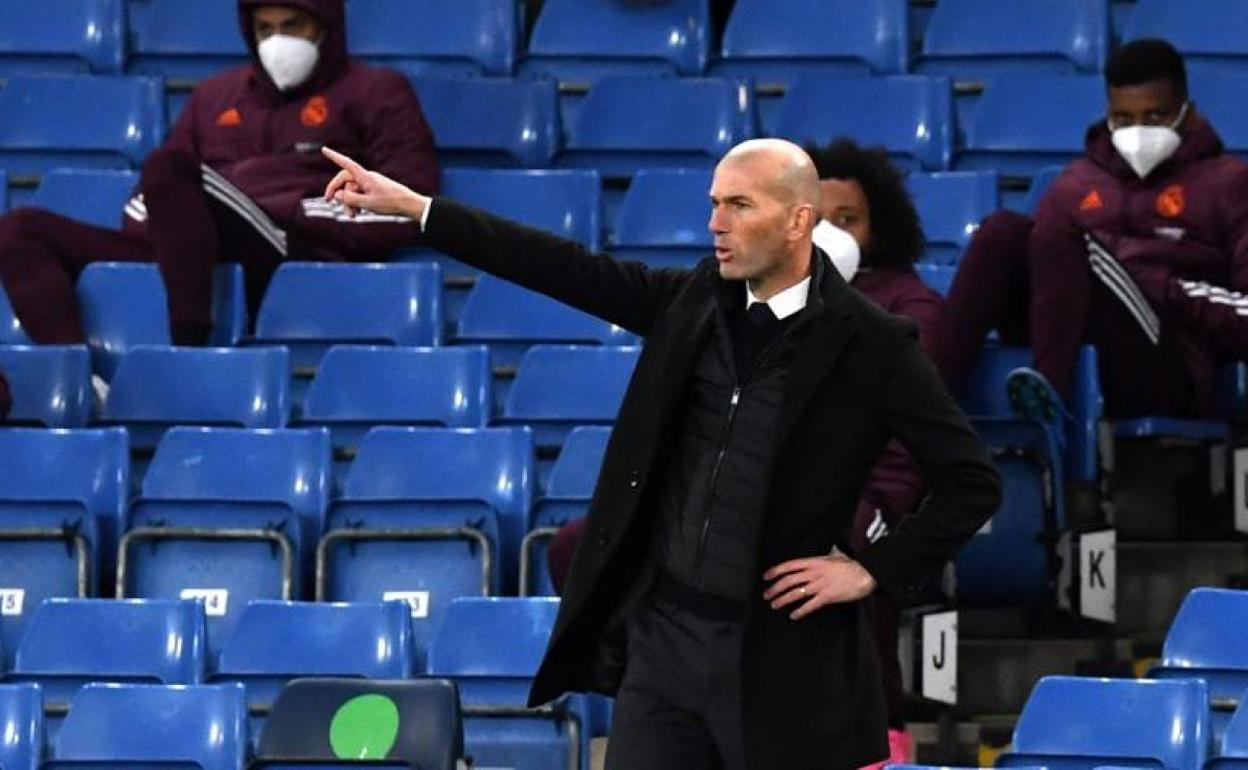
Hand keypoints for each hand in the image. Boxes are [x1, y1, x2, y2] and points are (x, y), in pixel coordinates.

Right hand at [321, 146, 427, 218]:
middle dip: (338, 193)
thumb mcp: (368, 203)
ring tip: (353, 216)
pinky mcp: (374, 190)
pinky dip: (356, 203)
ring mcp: (370, 184)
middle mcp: (366, 178)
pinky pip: (360, 194)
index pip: (346, 164)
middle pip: (345, 181)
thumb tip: (337, 195)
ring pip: (352, 190)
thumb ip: (350, 199)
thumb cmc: (390, 203)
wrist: (409, 205)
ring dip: (348, 203)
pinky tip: (359, 213)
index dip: (334, 156)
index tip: (324, 149)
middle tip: (330, 203)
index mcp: (365, 177)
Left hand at [762, 554, 876, 619]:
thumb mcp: (833, 557)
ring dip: (783, 599)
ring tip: (774, 604)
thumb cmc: (851, 565)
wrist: (866, 573)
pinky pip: (810, 605)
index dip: (775, 571)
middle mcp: (814, 573)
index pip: (789, 565)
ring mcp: (820, 585)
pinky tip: (793, 615)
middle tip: (767, 595)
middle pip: (789, 580)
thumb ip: (821, 559)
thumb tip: (815, 559)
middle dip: (775, 588)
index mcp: (814, 562)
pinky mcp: (828, 596)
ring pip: (796, 593)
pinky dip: (800, 611)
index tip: (766, 577)